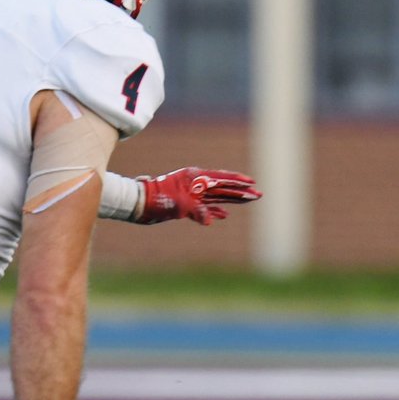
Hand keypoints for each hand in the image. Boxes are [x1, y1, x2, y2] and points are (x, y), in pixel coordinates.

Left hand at [136, 168, 260, 224]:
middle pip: (223, 187)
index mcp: (196, 178)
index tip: (252, 183)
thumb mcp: (178, 205)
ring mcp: (192, 195)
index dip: (238, 181)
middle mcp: (196, 184)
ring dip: (232, 200)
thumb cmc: (157, 200)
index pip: (222, 179)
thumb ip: (196, 211)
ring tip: (248, 200)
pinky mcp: (187, 205)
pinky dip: (216, 211)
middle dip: (241, 191)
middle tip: (258, 194)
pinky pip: (206, 208)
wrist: (140, 204)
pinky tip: (225, 215)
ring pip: (217, 197)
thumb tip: (210, 221)